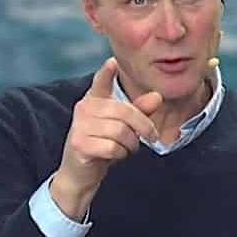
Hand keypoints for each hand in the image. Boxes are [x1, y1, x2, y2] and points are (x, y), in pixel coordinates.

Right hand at [50, 57, 161, 219]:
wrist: (81, 173)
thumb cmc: (104, 145)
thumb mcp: (124, 127)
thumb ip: (140, 111)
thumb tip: (157, 96)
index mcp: (95, 100)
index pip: (100, 82)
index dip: (106, 73)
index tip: (112, 62)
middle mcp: (84, 109)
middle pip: (125, 112)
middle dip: (143, 127)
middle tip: (150, 138)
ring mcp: (79, 126)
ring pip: (121, 131)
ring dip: (131, 144)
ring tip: (126, 148)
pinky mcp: (79, 144)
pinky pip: (113, 147)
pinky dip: (120, 154)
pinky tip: (114, 155)